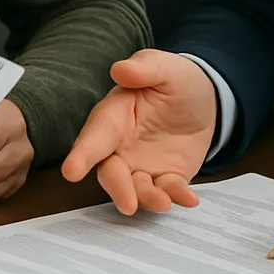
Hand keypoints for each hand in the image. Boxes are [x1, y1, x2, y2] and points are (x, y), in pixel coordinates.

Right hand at [61, 49, 216, 214]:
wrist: (203, 98)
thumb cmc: (174, 79)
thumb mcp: (163, 68)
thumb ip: (143, 69)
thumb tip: (120, 69)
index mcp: (114, 115)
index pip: (95, 135)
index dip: (82, 154)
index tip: (71, 172)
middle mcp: (121, 145)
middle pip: (110, 171)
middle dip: (117, 188)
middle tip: (128, 205)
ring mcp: (142, 164)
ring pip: (136, 188)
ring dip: (146, 198)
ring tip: (163, 203)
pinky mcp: (165, 177)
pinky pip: (167, 191)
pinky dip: (176, 196)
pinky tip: (189, 198)